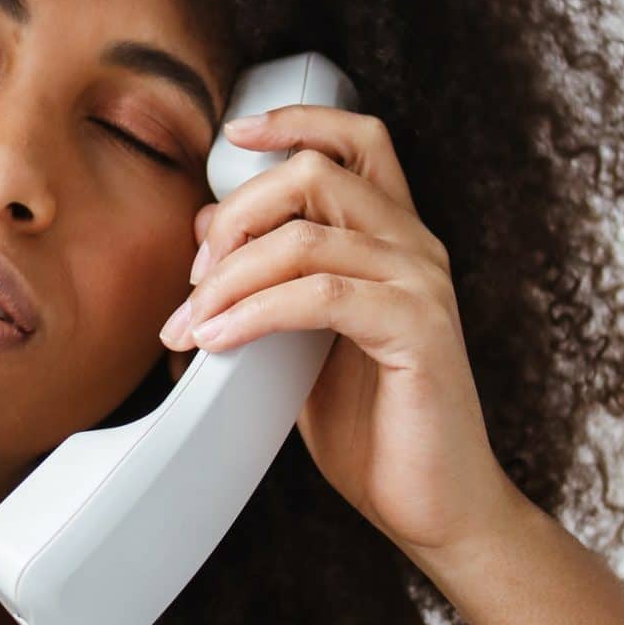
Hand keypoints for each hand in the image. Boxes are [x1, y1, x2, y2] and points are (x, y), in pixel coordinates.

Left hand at [158, 105, 522, 557]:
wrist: (435, 503)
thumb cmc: (373, 425)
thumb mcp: (305, 339)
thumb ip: (273, 282)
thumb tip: (210, 231)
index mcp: (394, 236)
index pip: (357, 138)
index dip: (296, 121)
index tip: (232, 136)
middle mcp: (415, 246)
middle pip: (316, 172)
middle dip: (237, 212)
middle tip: (193, 273)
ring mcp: (422, 285)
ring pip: (307, 236)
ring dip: (230, 275)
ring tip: (188, 322)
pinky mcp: (419, 330)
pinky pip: (320, 295)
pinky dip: (255, 312)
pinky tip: (217, 339)